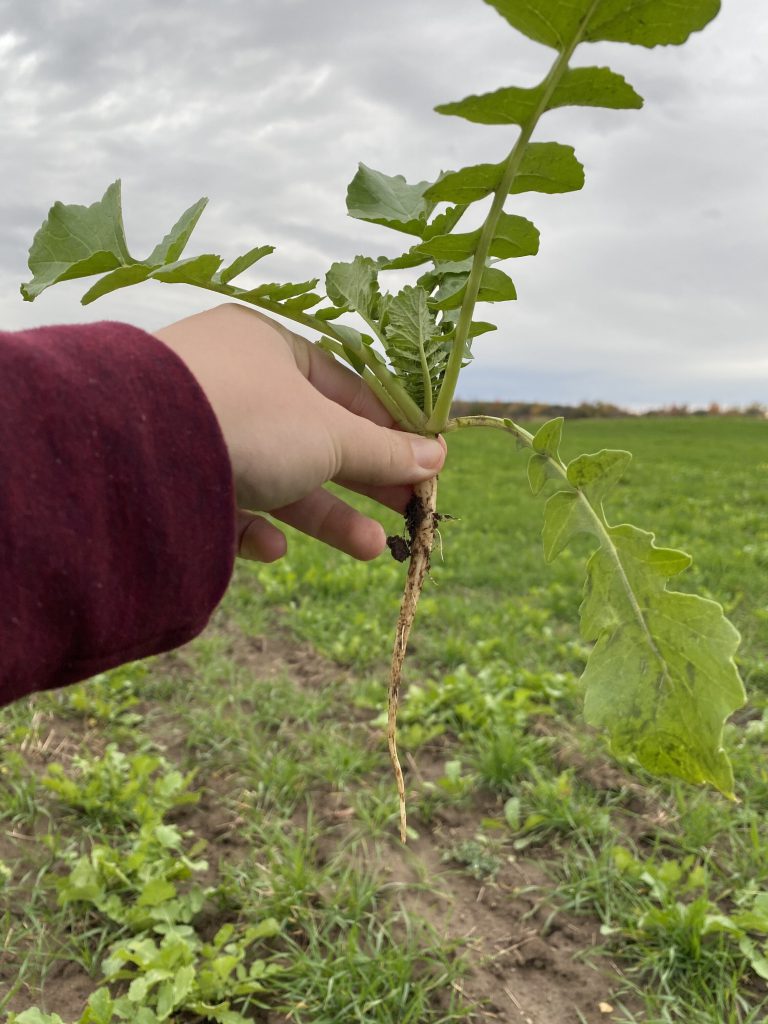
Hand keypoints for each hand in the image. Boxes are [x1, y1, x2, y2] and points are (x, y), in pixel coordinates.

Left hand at [154, 304, 444, 562]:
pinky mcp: (172, 479)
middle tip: (409, 513)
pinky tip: (271, 550)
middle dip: (364, 482)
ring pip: (277, 477)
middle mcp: (233, 385)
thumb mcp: (330, 435)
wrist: (131, 455)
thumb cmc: (248, 418)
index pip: (343, 388)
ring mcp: (199, 432)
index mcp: (268, 349)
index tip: (423, 463)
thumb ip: (383, 450)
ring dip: (326, 516)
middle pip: (314, 438)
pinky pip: (225, 503)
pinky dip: (253, 529)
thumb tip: (436, 457)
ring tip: (373, 549)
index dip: (387, 428)